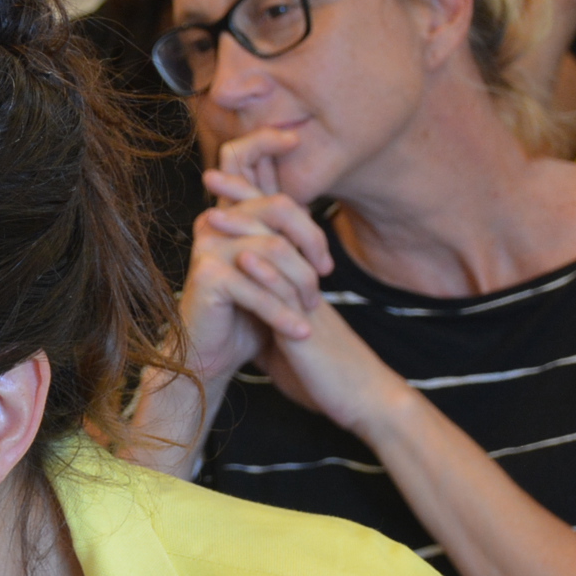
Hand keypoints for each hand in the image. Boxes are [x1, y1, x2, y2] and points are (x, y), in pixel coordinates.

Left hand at [197, 127, 418, 437]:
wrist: (362, 401)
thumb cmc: (323, 374)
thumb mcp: (285, 339)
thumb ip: (264, 316)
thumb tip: (239, 308)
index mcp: (297, 280)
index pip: (274, 229)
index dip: (247, 203)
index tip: (215, 183)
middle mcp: (305, 280)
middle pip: (279, 225)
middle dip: (244, 198)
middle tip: (212, 175)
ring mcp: (309, 301)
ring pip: (282, 251)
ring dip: (247, 230)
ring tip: (213, 212)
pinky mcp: (311, 328)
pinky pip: (290, 294)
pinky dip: (267, 274)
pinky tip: (243, 260)